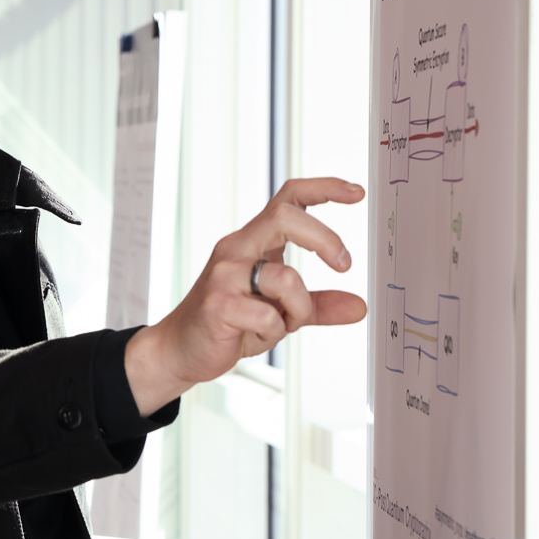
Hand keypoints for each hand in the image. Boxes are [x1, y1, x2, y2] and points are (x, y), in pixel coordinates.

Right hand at [123, 177, 367, 415]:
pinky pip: (268, 316)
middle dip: (324, 239)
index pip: (288, 198)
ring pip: (286, 277)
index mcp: (252, 242)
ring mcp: (225, 274)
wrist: (181, 349)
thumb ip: (318, 305)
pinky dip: (275, 331)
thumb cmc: (229, 323)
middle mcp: (237, 249)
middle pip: (285, 217)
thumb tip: (358, 306)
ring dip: (300, 308)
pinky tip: (259, 334)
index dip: (324, 188)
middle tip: (344, 264)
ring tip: (285, 322)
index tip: (356, 192)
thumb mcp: (281, 311)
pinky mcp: (218, 304)